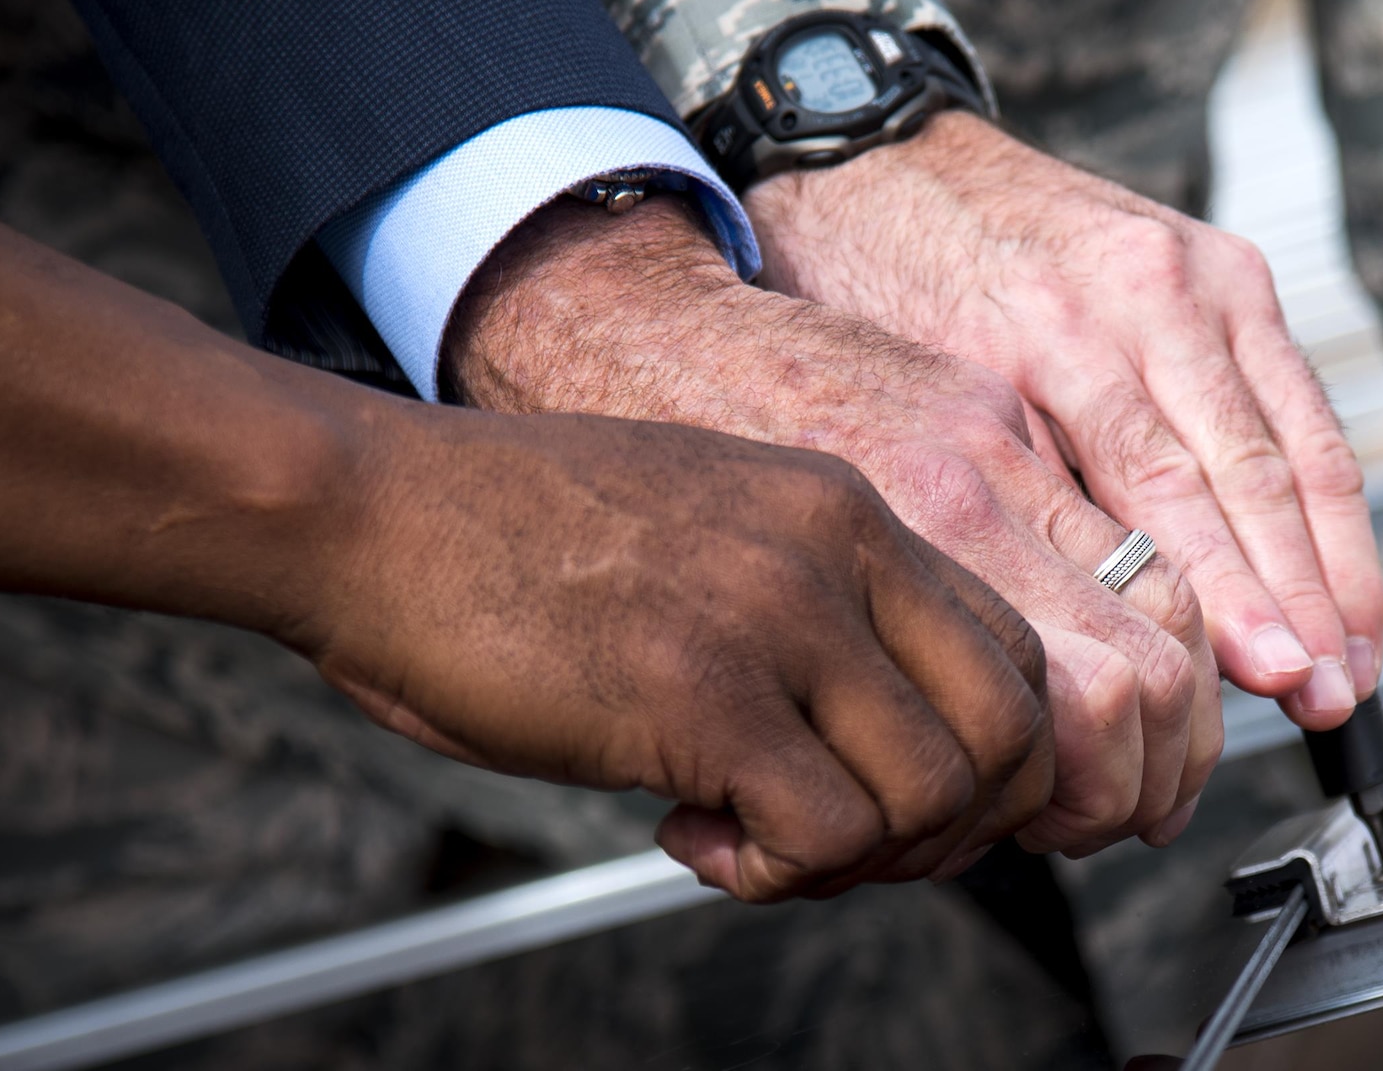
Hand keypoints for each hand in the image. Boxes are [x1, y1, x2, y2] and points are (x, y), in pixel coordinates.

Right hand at [309, 405, 1053, 901]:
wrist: (368, 510)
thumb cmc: (516, 539)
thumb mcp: (712, 534)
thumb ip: (813, 608)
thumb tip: (886, 737)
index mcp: (847, 509)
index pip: (1014, 654)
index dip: (979, 760)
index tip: (883, 793)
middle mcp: (837, 548)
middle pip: (1013, 731)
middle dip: (952, 827)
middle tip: (842, 842)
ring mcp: (777, 614)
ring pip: (936, 794)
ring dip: (854, 858)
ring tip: (744, 835)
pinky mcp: (701, 692)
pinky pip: (828, 835)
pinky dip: (775, 873)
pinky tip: (688, 831)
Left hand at [745, 111, 1382, 729]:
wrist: (890, 153)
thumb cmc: (883, 277)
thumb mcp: (922, 395)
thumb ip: (1021, 493)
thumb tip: (1108, 620)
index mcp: (1056, 329)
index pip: (1164, 483)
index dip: (1229, 592)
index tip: (1271, 676)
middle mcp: (1144, 292)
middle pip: (1248, 470)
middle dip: (1299, 597)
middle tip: (1329, 697)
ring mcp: (1201, 271)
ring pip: (1295, 438)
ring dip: (1334, 562)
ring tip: (1353, 663)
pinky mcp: (1230, 266)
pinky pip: (1298, 395)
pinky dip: (1328, 491)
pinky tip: (1343, 570)